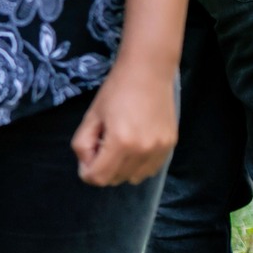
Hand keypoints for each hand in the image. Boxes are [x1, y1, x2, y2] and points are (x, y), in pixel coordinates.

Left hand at [71, 58, 176, 186]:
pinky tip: (133, 145)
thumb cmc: (115, 91)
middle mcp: (143, 151)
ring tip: (118, 143)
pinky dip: (137, 165)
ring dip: (121, 168)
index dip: (86, 171)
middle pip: (115, 180)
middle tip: (101, 144)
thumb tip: (86, 166)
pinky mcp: (170, 146)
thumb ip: (82, 145)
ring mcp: (160, 150)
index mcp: (121, 142)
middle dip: (102, 168)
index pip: (98, 178)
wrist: (148, 72)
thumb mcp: (91, 116)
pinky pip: (150, 170)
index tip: (87, 154)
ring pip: (133, 178)